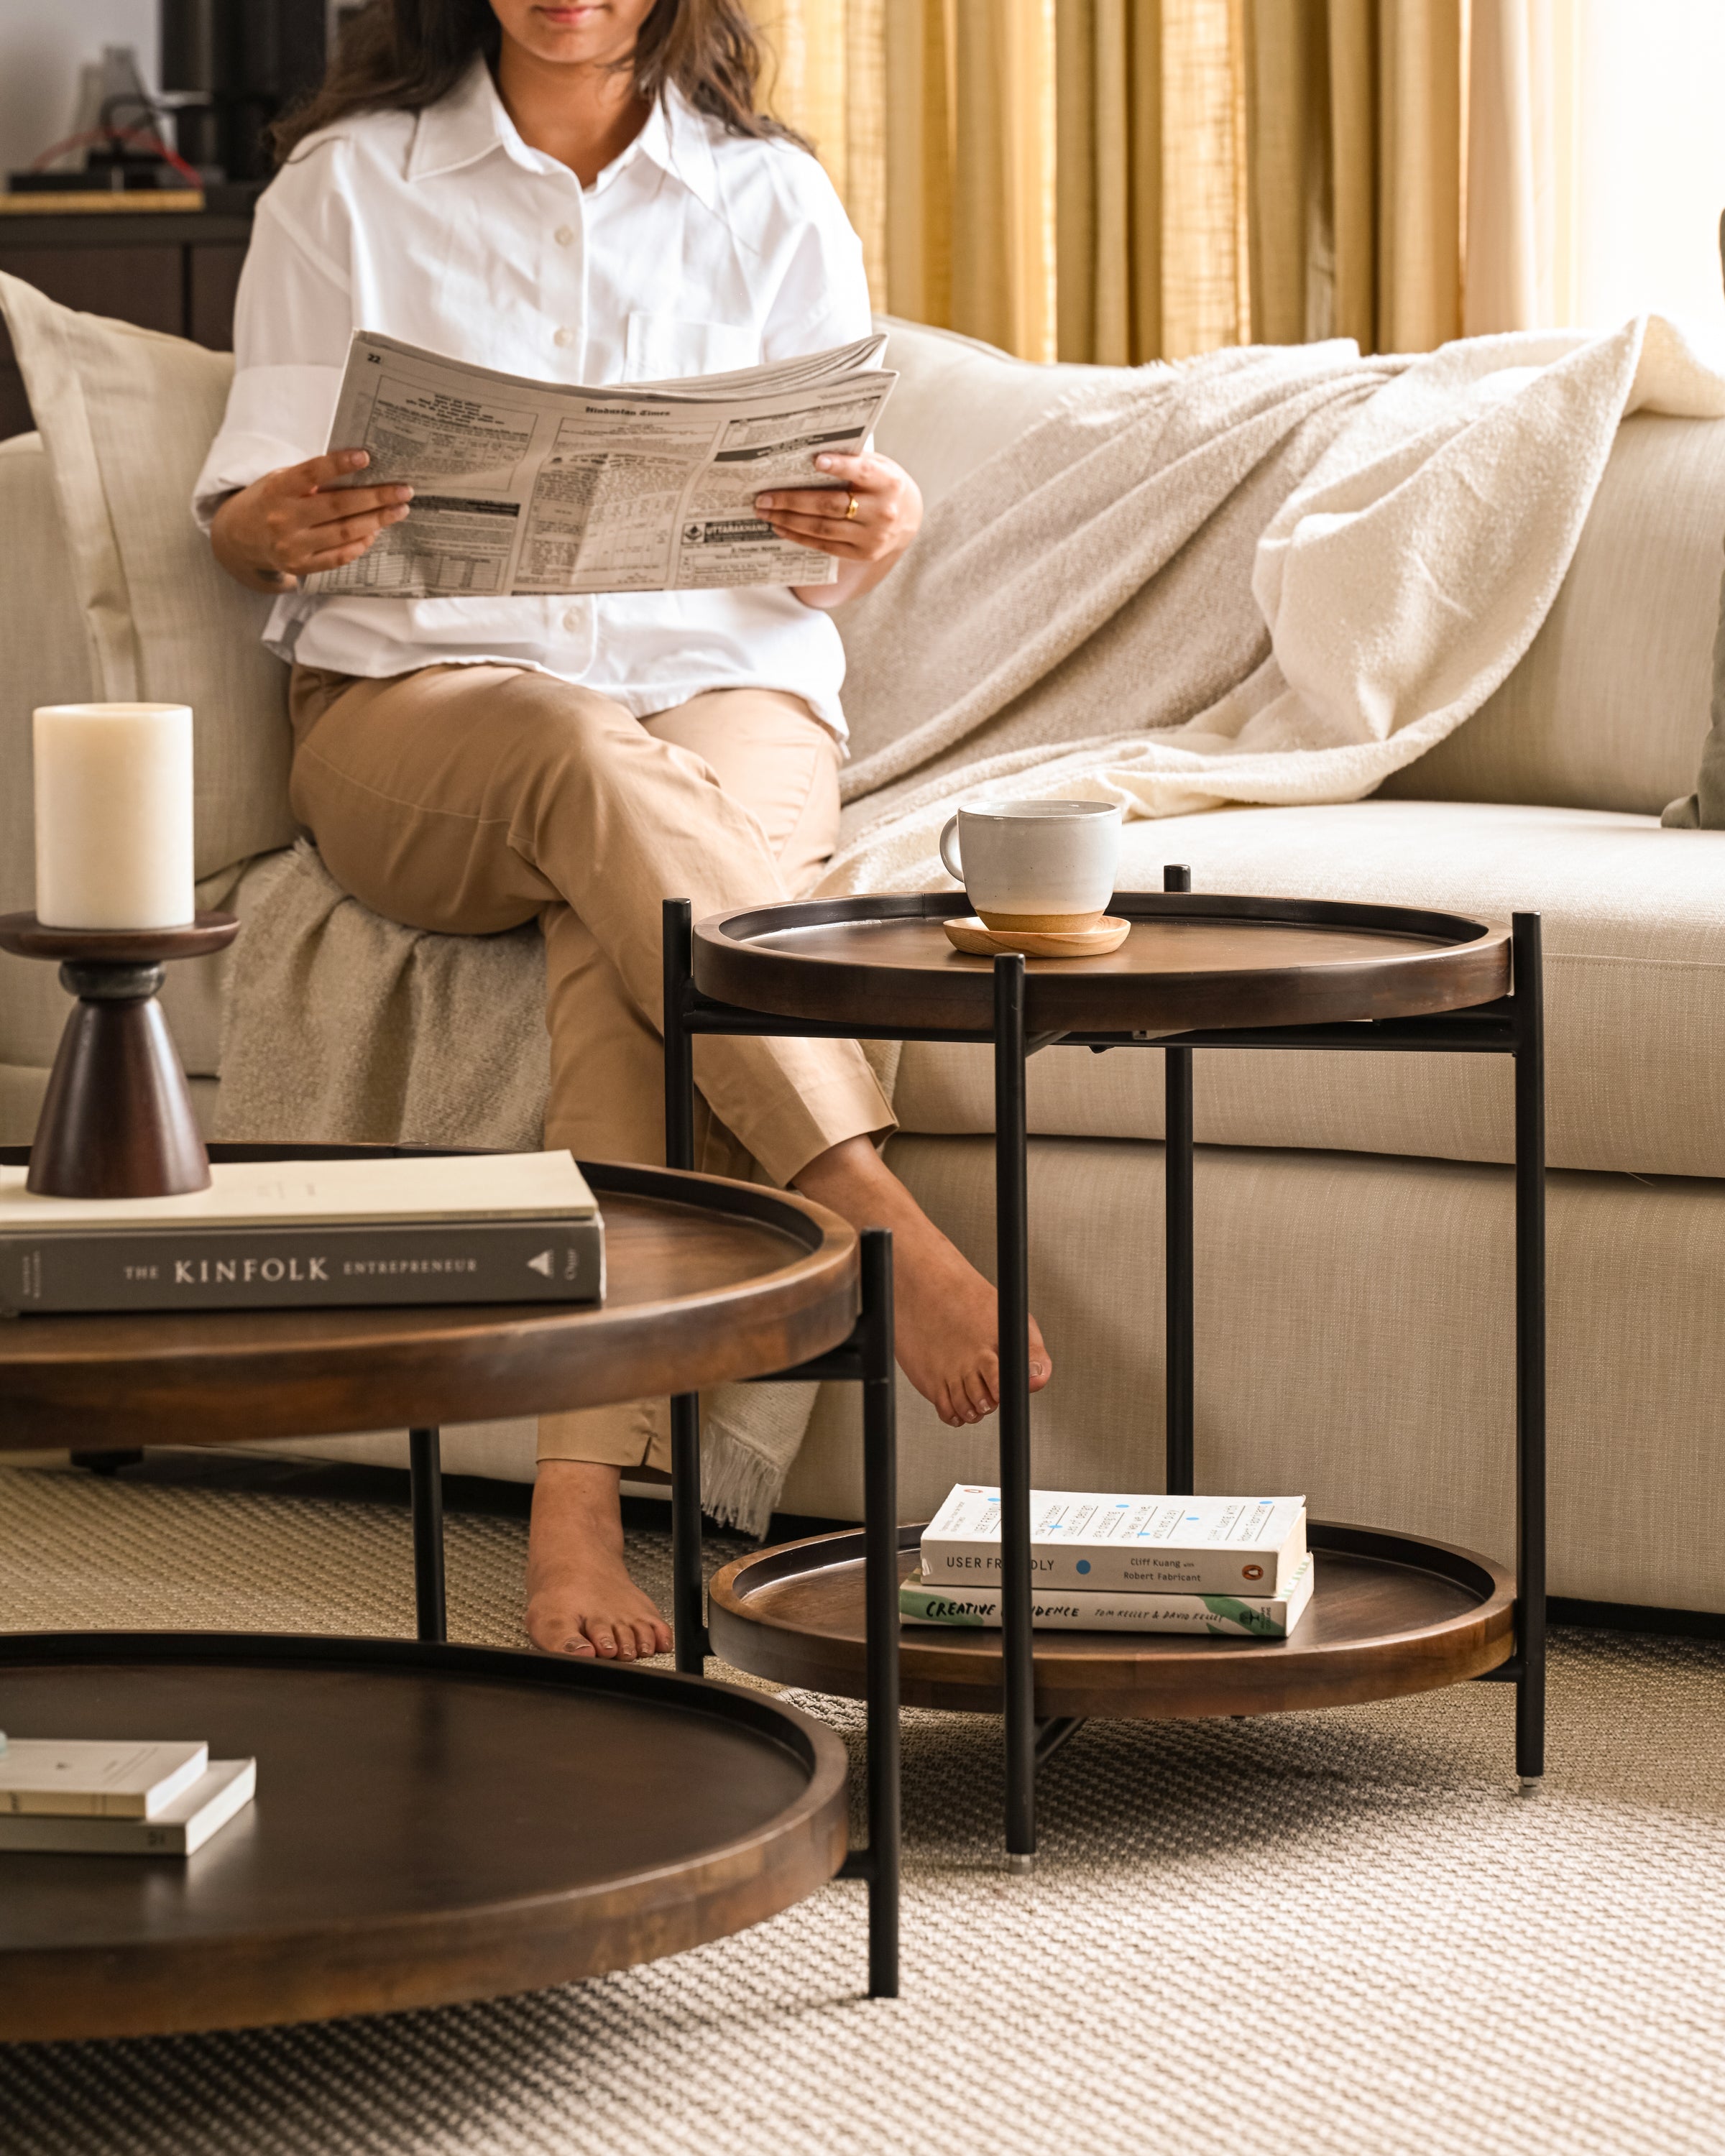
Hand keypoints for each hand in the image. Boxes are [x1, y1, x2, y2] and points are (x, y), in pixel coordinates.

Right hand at [209, 450, 411, 594]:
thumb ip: (311, 478)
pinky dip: (360, 544)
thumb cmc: (270, 500)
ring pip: (343, 533)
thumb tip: (359, 472)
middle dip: (375, 498)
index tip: (367, 456)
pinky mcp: (300, 567)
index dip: (339, 465)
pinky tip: (375, 532)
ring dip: (376, 521)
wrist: (239, 538)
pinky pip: (338, 556)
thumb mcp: (281, 481)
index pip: (311, 473)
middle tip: (404, 491)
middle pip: (337, 507)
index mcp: (277, 489)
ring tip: (399, 510)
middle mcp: (283, 519)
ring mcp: (291, 546)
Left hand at [755, 449, 921, 607]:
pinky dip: (800, 536)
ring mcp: (872, 537)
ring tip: (765, 513)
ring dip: (789, 520)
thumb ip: (853, 461)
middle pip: (831, 505)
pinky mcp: (862, 554)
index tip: (816, 461)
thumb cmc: (884, 485)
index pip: (863, 472)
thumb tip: (806, 455)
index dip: (841, 466)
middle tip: (764, 497)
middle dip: (793, 500)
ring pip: (823, 528)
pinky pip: (825, 545)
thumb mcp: (879, 466)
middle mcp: (883, 511)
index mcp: (888, 482)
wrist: (908, 518)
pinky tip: (781, 527)